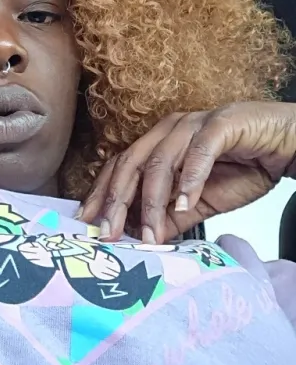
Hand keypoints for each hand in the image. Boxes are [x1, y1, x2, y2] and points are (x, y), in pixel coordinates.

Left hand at [80, 101, 295, 243]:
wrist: (286, 145)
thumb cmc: (243, 167)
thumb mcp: (199, 202)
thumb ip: (170, 217)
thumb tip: (141, 239)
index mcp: (158, 143)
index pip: (119, 167)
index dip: (101, 195)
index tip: (88, 224)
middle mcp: (168, 130)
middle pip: (131, 163)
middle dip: (116, 201)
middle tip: (109, 233)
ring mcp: (193, 124)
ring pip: (160, 161)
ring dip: (154, 201)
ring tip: (152, 233)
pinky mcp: (221, 124)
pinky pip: (199, 150)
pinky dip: (190, 178)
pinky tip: (185, 203)